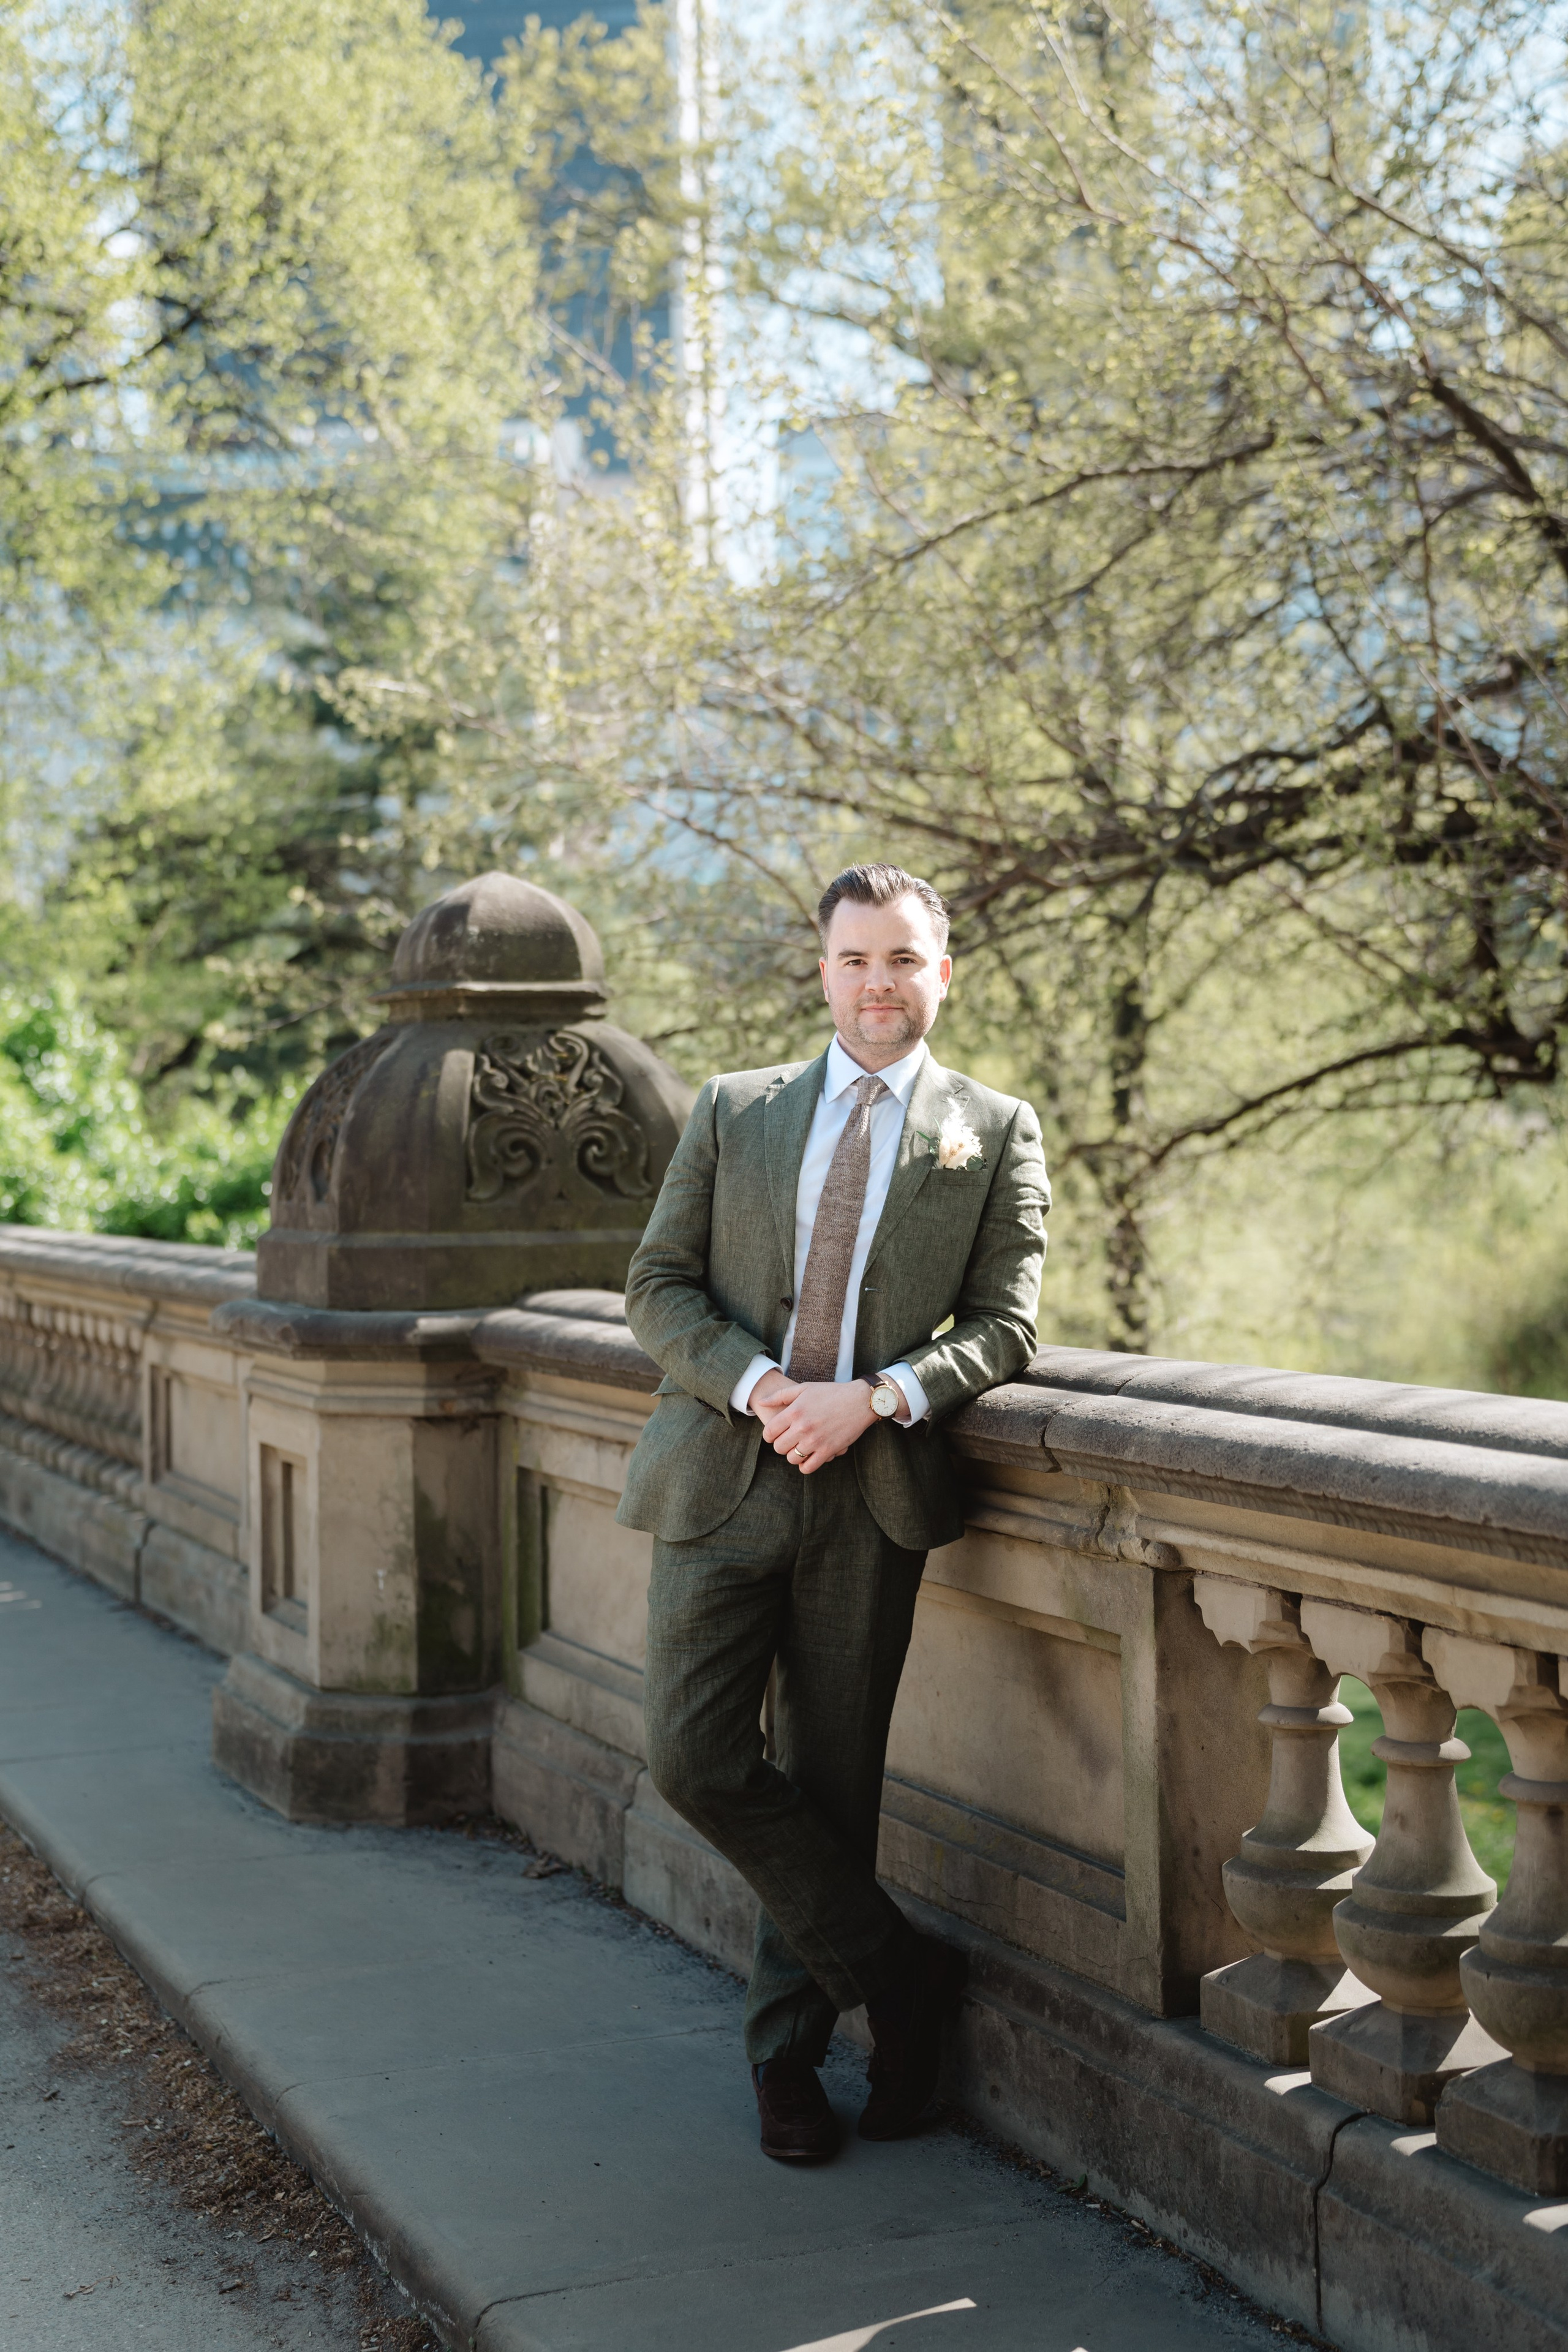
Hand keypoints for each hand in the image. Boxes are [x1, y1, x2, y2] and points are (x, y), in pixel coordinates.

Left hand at [758, 1378, 875, 1474]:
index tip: (776, 1434)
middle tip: (789, 1440)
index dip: (769, 1435)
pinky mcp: (828, 1450)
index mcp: (794, 1411)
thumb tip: (760, 1402)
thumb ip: (780, 1396)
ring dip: (793, 1455)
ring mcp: (815, 1440)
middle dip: (781, 1445)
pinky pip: (808, 1467)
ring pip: (791, 1459)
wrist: (859, 1401)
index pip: (769, 1432)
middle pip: (778, 1448)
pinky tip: (808, 1457)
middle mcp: (802, 1427)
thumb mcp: (804, 1388)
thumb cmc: (831, 1393)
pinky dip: (805, 1465)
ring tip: (800, 1447)